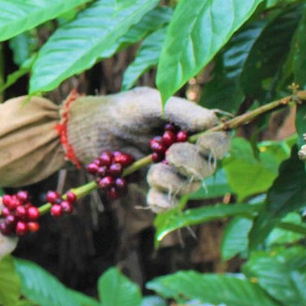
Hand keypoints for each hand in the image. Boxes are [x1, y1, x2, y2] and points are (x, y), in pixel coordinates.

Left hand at [65, 88, 229, 211]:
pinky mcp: (152, 188)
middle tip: (171, 154)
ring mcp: (170, 172)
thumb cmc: (120, 110)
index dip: (216, 145)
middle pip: (207, 167)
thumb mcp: (148, 102)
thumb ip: (180, 110)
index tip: (201, 143)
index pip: (219, 140)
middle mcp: (186, 151)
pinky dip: (162, 201)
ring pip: (189, 187)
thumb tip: (211, 123)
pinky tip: (151, 192)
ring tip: (153, 172)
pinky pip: (167, 203)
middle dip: (192, 164)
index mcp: (191, 127)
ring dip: (175, 183)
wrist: (87, 129)